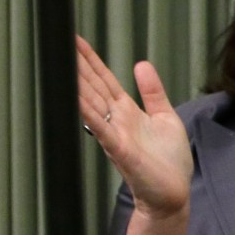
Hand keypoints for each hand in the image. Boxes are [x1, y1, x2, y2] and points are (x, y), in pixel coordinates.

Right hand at [76, 36, 193, 220]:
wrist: (173, 194)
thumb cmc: (169, 162)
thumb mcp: (165, 117)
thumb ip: (153, 91)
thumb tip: (141, 63)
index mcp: (127, 111)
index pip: (104, 79)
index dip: (92, 60)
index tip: (77, 41)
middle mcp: (116, 120)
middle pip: (94, 86)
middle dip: (78, 65)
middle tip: (61, 42)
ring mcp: (115, 134)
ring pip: (92, 103)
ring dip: (77, 84)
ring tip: (63, 63)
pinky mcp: (120, 150)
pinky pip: (101, 128)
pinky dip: (88, 114)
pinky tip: (76, 99)